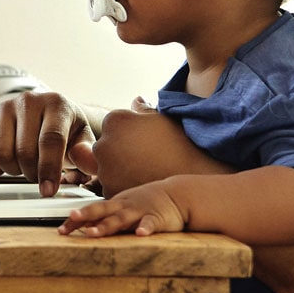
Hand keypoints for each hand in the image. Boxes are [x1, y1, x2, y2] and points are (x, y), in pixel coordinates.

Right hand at [0, 91, 96, 195]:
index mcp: (56, 104)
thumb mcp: (82, 138)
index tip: (48, 191)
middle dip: (32, 173)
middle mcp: (28, 101)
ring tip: (25, 165)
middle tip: (40, 174)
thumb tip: (88, 161)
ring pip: (0, 153)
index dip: (49, 169)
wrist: (46, 111)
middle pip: (24, 151)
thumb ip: (86, 153)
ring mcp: (4, 107)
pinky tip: (6, 164)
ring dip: (13, 170)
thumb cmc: (66, 129)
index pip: (50, 139)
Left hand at [58, 179, 186, 236]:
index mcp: (116, 204)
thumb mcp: (126, 207)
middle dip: (85, 216)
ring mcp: (140, 211)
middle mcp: (125, 206)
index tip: (61, 229)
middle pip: (102, 211)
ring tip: (92, 233)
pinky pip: (150, 223)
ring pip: (121, 219)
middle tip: (69, 220)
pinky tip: (140, 234)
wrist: (177, 194)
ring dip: (106, 225)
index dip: (77, 220)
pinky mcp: (157, 218)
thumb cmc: (147, 203)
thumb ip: (108, 217)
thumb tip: (85, 227)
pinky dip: (145, 228)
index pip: (92, 212)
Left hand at [94, 98, 230, 196]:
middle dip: (118, 151)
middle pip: (104, 146)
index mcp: (113, 120)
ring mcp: (103, 170)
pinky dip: (121, 186)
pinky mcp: (108, 191)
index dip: (127, 134)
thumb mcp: (160, 118)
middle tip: (143, 157)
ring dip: (117, 170)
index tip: (142, 141)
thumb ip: (142, 109)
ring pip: (106, 168)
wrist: (191, 177)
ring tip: (143, 171)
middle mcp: (103, 144)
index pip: (112, 126)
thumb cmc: (177, 143)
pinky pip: (110, 187)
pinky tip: (140, 183)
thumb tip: (136, 100)